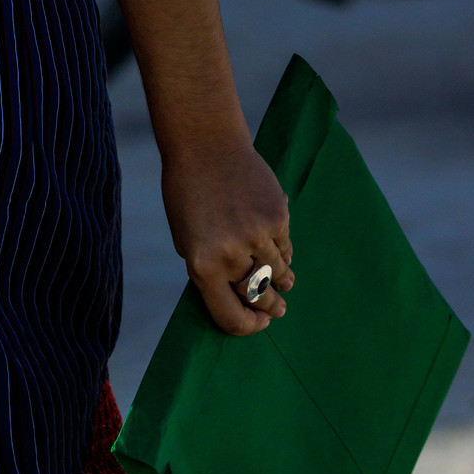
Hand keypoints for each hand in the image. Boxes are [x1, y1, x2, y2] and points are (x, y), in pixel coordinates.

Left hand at [159, 127, 294, 335]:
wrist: (206, 147)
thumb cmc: (189, 193)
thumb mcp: (187, 238)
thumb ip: (210, 269)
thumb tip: (240, 296)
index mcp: (202, 266)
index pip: (230, 316)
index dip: (247, 326)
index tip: (258, 324)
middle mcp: (231, 255)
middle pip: (259, 297)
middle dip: (270, 307)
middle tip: (278, 310)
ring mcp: (257, 236)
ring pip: (278, 272)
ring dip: (282, 280)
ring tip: (286, 285)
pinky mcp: (277, 216)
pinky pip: (285, 245)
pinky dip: (284, 251)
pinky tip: (281, 251)